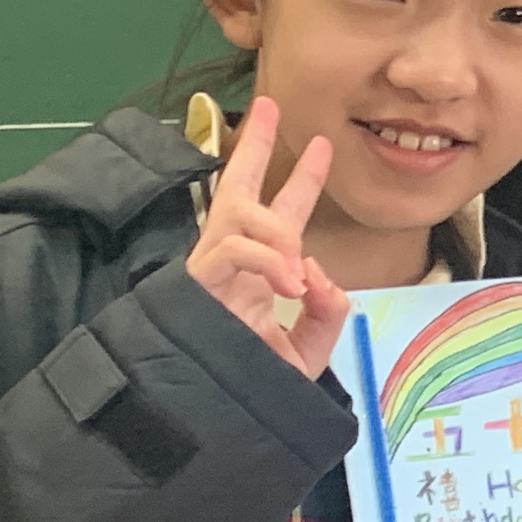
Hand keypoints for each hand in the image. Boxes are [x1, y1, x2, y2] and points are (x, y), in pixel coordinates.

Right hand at [184, 96, 350, 376]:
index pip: (280, 215)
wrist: (209, 417)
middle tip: (267, 104)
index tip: (321, 144)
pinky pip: (232, 248)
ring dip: (277, 228)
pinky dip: (267, 260)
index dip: (301, 180)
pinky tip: (289, 284)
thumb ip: (325, 313)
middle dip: (254, 145)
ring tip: (296, 271)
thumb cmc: (251, 387)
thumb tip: (321, 275)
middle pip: (238, 188)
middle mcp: (230, 261)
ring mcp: (209, 270)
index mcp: (257, 272)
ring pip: (239, 212)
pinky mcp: (196, 284)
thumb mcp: (305, 352)